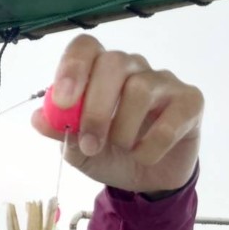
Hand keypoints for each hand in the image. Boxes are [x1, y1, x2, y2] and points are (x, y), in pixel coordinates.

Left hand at [32, 35, 202, 194]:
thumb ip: (60, 133)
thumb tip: (38, 118)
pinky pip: (169, 120)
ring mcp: (164, 82)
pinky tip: (145, 156)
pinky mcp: (190, 102)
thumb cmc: (113, 156)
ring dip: (123, 131)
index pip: (86, 48)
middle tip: (91, 144)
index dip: (73, 68)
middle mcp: (134, 68)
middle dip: (96, 109)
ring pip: (140, 90)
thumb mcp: (79, 150)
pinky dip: (151, 147)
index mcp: (102, 72)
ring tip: (122, 150)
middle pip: (113, 64)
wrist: (148, 181)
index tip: (63, 101)